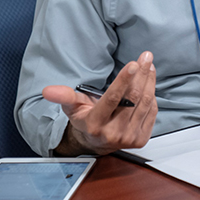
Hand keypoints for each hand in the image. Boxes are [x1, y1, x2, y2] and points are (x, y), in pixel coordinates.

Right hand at [43, 51, 157, 154]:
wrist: (97, 143)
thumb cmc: (85, 119)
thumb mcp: (72, 107)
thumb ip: (64, 96)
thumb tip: (47, 90)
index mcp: (95, 124)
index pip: (113, 99)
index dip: (124, 80)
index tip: (133, 64)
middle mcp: (113, 133)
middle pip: (132, 99)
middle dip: (141, 75)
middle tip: (145, 57)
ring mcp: (129, 138)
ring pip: (144, 104)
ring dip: (149, 81)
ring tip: (148, 65)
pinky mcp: (141, 139)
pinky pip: (151, 112)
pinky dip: (151, 95)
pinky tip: (149, 82)